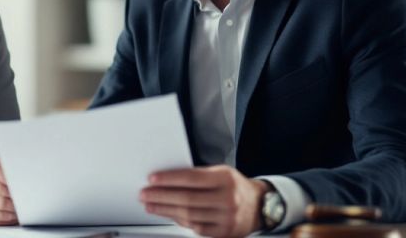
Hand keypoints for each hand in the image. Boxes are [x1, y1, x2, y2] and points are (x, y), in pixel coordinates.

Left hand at [140, 165, 268, 237]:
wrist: (260, 206)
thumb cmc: (234, 186)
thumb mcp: (221, 172)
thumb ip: (198, 175)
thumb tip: (167, 179)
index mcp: (225, 179)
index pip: (191, 178)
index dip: (169, 179)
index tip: (152, 179)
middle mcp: (227, 199)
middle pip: (187, 199)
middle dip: (161, 196)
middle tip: (145, 194)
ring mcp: (226, 218)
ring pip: (188, 215)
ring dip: (165, 210)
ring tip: (151, 205)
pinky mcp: (224, 233)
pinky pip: (196, 228)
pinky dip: (180, 221)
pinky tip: (169, 215)